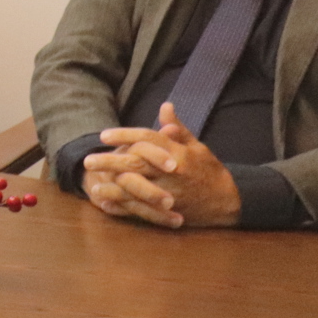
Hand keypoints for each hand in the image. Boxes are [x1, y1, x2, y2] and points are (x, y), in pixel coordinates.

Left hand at [82, 103, 241, 228]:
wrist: (229, 201)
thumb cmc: (209, 170)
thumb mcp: (197, 146)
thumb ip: (177, 129)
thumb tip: (165, 106)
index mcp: (179, 154)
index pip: (147, 140)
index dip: (124, 135)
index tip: (103, 135)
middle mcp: (173, 172)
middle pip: (136, 164)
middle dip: (110, 161)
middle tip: (88, 159)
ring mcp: (171, 194)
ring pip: (137, 189)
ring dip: (113, 186)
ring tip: (93, 183)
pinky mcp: (169, 211)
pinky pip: (141, 210)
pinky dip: (122, 207)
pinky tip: (106, 203)